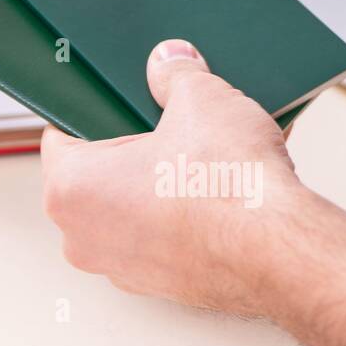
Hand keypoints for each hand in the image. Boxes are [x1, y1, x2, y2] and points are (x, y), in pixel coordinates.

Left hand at [40, 39, 305, 313]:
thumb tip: (169, 61)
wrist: (282, 253)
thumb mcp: (200, 98)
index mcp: (70, 189)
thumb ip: (175, 73)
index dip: (96, 108)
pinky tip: (216, 186)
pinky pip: (163, 234)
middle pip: (97, 171)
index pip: (63, 133)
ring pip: (130, 206)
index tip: (121, 100)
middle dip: (131, 144)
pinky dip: (183, 213)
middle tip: (167, 122)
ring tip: (200, 151)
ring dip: (159, 181)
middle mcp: (85, 236)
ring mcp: (123, 267)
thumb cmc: (229, 188)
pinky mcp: (163, 284)